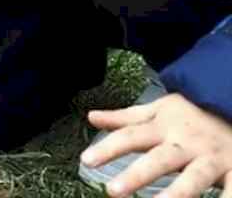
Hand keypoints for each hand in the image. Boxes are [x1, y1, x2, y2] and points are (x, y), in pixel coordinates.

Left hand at [81, 92, 231, 197]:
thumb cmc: (195, 113)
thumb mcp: (160, 110)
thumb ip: (126, 118)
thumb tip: (91, 117)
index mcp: (165, 127)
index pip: (131, 136)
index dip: (108, 148)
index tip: (86, 160)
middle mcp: (187, 143)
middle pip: (159, 160)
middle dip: (137, 175)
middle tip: (113, 191)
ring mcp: (212, 157)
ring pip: (195, 177)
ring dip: (177, 193)